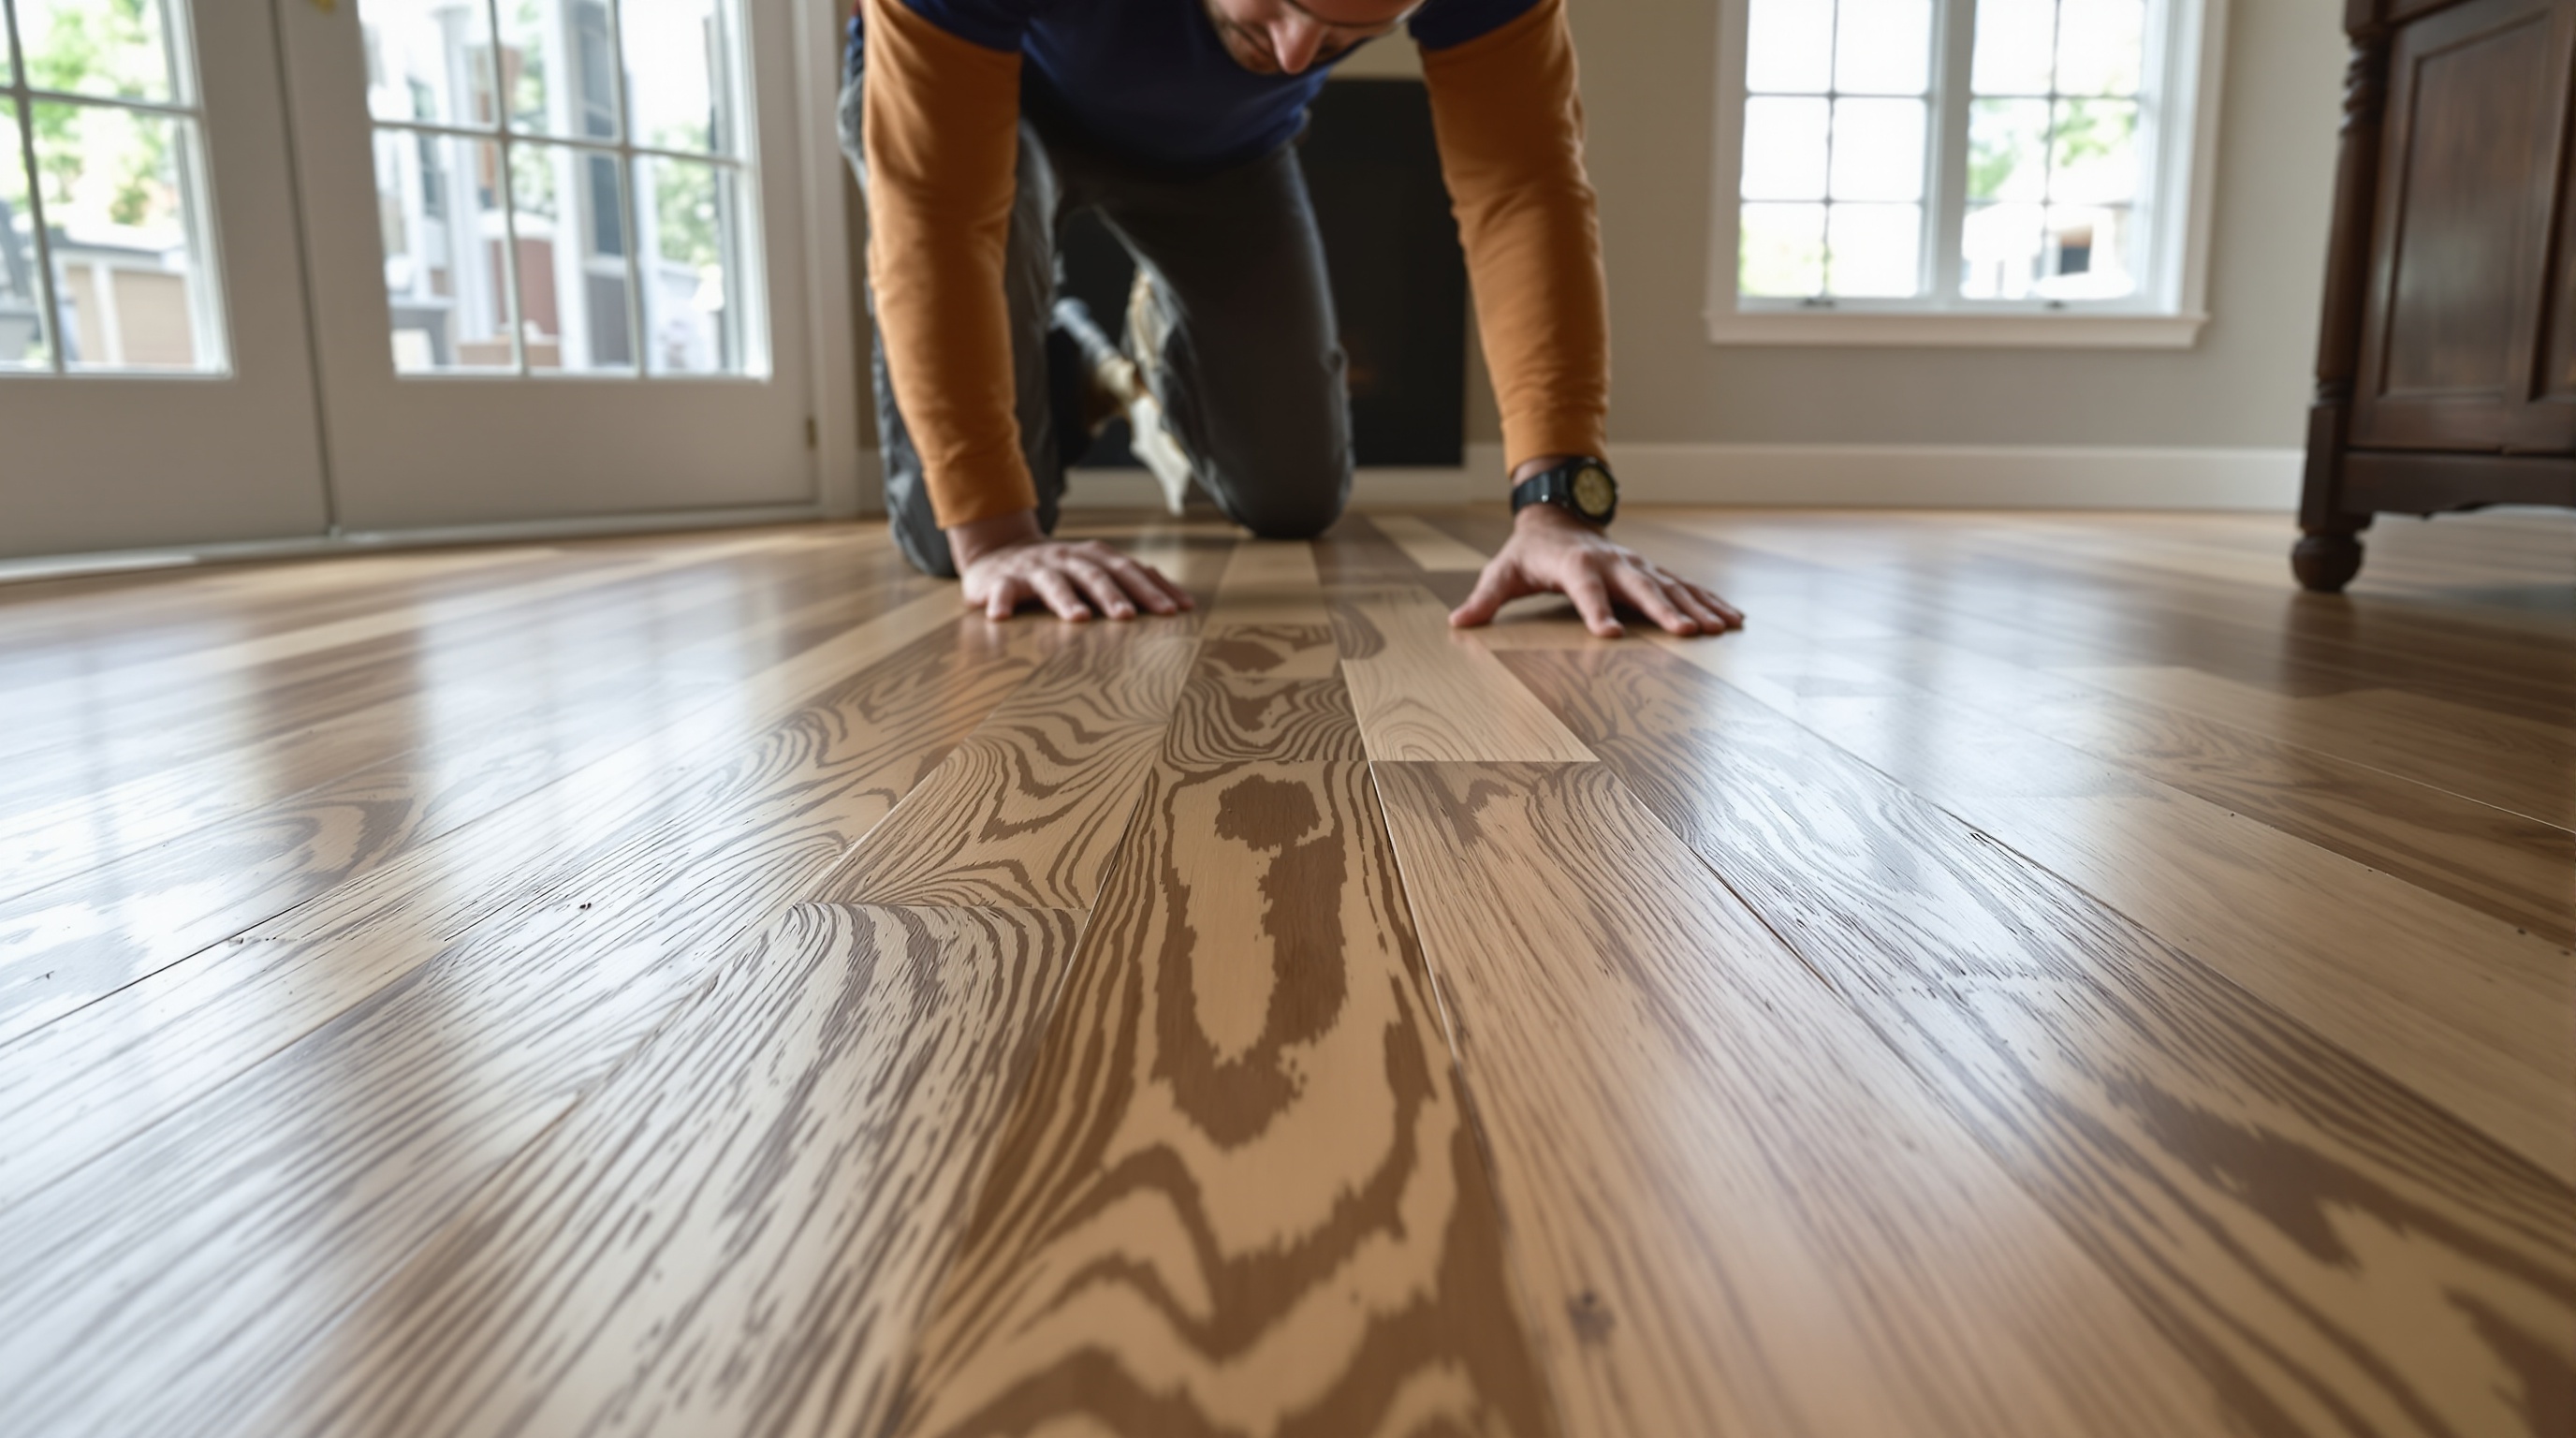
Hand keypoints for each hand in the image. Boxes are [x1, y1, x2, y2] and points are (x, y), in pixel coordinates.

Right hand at [949, 508, 1194, 620]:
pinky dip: (1000, 601)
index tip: (1176, 610)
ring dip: (1065, 599)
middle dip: (1114, 595)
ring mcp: (1034, 568)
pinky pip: (1001, 590)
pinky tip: (1001, 617)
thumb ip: (1132, 582)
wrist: (998, 553)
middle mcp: (1067, 558)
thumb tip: (1184, 604)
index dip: (1152, 588)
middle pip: (1095, 574)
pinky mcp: (1000, 580)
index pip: (1129, 570)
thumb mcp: (1095, 570)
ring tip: (1079, 618)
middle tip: (1130, 617)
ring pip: (1053, 582)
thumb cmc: (1059, 571)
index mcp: (1093, 556)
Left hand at [1449, 504, 1743, 637]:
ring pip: (1673, 587)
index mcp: (1576, 564)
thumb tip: (1457, 622)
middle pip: (1642, 587)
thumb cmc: (1529, 554)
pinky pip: (1686, 587)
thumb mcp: (1503, 572)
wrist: (1559, 519)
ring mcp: (1638, 566)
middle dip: (1665, 610)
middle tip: (1687, 634)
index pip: (1586, 590)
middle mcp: (1614, 562)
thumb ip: (1484, 599)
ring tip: (1724, 629)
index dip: (1596, 611)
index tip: (1607, 635)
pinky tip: (1733, 619)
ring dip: (1699, 607)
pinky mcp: (1652, 572)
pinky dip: (1711, 601)